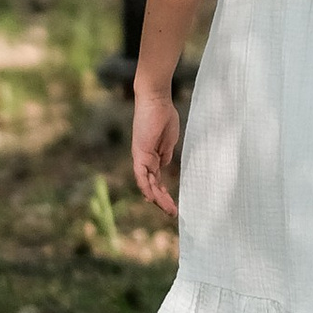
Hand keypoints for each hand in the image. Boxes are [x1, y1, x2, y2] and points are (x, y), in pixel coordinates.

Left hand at [131, 80, 182, 219]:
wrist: (157, 100)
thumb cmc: (164, 115)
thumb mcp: (169, 140)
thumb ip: (166, 154)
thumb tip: (165, 167)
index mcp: (152, 156)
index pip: (157, 179)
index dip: (163, 192)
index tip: (173, 204)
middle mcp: (145, 159)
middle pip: (152, 184)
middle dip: (163, 199)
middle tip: (173, 212)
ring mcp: (141, 157)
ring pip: (147, 183)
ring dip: (158, 198)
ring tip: (169, 209)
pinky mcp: (140, 153)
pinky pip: (142, 174)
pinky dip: (146, 187)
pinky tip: (152, 198)